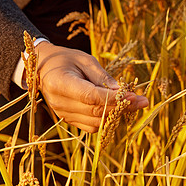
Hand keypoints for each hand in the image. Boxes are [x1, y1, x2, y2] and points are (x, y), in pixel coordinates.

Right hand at [34, 41, 148, 132]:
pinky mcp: (68, 120)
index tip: (133, 96)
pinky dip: (106, 119)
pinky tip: (118, 108)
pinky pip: (91, 126)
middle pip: (95, 111)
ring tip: (133, 103)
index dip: (113, 99)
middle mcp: (59, 102)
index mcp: (60, 83)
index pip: (90, 96)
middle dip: (122, 107)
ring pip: (95, 122)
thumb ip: (102, 77)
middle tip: (142, 101)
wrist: (43, 69)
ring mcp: (62, 114)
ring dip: (117, 115)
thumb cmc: (66, 59)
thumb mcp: (85, 60)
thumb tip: (121, 92)